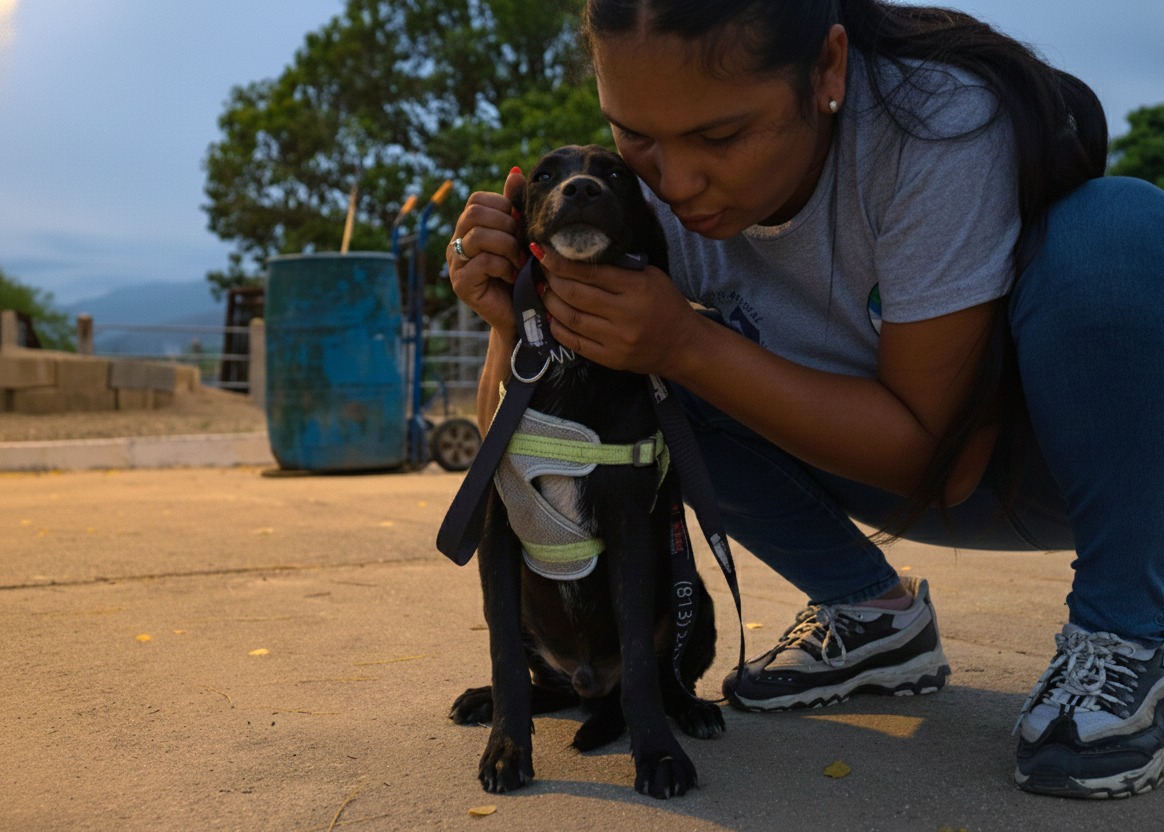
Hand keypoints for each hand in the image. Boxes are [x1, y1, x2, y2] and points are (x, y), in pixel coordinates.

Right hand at [446, 168, 526, 335]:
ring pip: (480, 235)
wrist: (523, 314)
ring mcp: (455, 264)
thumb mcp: (522, 236)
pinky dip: (505, 266)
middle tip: (521, 246)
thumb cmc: (524, 273)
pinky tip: (512, 277)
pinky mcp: (461, 284)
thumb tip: (515, 172)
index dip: (503, 208)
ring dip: (508, 246)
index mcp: (468, 228)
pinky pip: (484, 261)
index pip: (478, 200)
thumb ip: (515, 208)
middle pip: (474, 213)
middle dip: (506, 226)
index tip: (520, 228)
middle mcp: (455, 243)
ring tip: (518, 262)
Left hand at [535, 246, 698, 377]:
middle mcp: (625, 314)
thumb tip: (580, 253)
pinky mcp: (610, 358)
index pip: (590, 271)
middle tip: (542, 269)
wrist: (683, 345)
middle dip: (552, 278)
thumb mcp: (651, 276)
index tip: (543, 251)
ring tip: (544, 290)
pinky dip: (557, 327)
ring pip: (570, 318)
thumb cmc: (667, 305)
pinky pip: (574, 342)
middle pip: (575, 293)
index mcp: (637, 288)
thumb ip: (620, 266)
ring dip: (550, 301)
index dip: (561, 261)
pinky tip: (552, 316)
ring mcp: (616, 340)